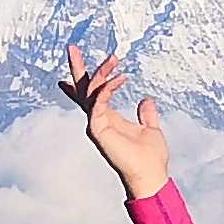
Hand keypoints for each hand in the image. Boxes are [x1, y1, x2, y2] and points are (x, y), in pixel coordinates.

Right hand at [61, 44, 173, 198]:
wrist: (150, 175)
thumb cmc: (151, 158)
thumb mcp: (151, 129)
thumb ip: (147, 115)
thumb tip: (146, 100)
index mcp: (109, 119)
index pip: (92, 96)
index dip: (81, 82)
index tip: (74, 67)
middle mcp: (99, 120)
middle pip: (83, 91)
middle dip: (77, 69)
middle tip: (72, 48)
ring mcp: (96, 125)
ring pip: (91, 92)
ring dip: (101, 73)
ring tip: (114, 58)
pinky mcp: (98, 129)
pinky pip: (98, 103)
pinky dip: (107, 89)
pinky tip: (120, 78)